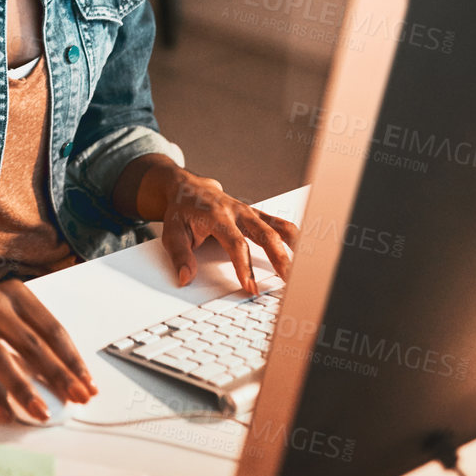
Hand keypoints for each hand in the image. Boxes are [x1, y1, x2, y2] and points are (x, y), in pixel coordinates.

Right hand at [0, 276, 95, 422]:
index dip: (71, 358)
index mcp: (15, 294)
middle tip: (76, 398)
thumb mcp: (5, 313)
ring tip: (40, 412)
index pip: (51, 328)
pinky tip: (2, 412)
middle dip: (57, 375)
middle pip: (30, 343)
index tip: (87, 383)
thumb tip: (62, 377)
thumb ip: (29, 337)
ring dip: (22, 388)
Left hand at [156, 167, 297, 295]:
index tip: (249, 287)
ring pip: (278, 227)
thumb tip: (186, 278)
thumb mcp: (172, 232)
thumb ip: (179, 255)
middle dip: (279, 259)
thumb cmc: (181, 211)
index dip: (244, 266)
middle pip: (265, 235)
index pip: (236, 244)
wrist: (187, 188)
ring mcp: (249, 212)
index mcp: (217, 216)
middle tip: (288, 281)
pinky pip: (279, 224)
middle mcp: (237, 211)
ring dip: (293, 247)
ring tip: (304, 267)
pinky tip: (304, 252)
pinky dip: (293, 237)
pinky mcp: (256, 214)